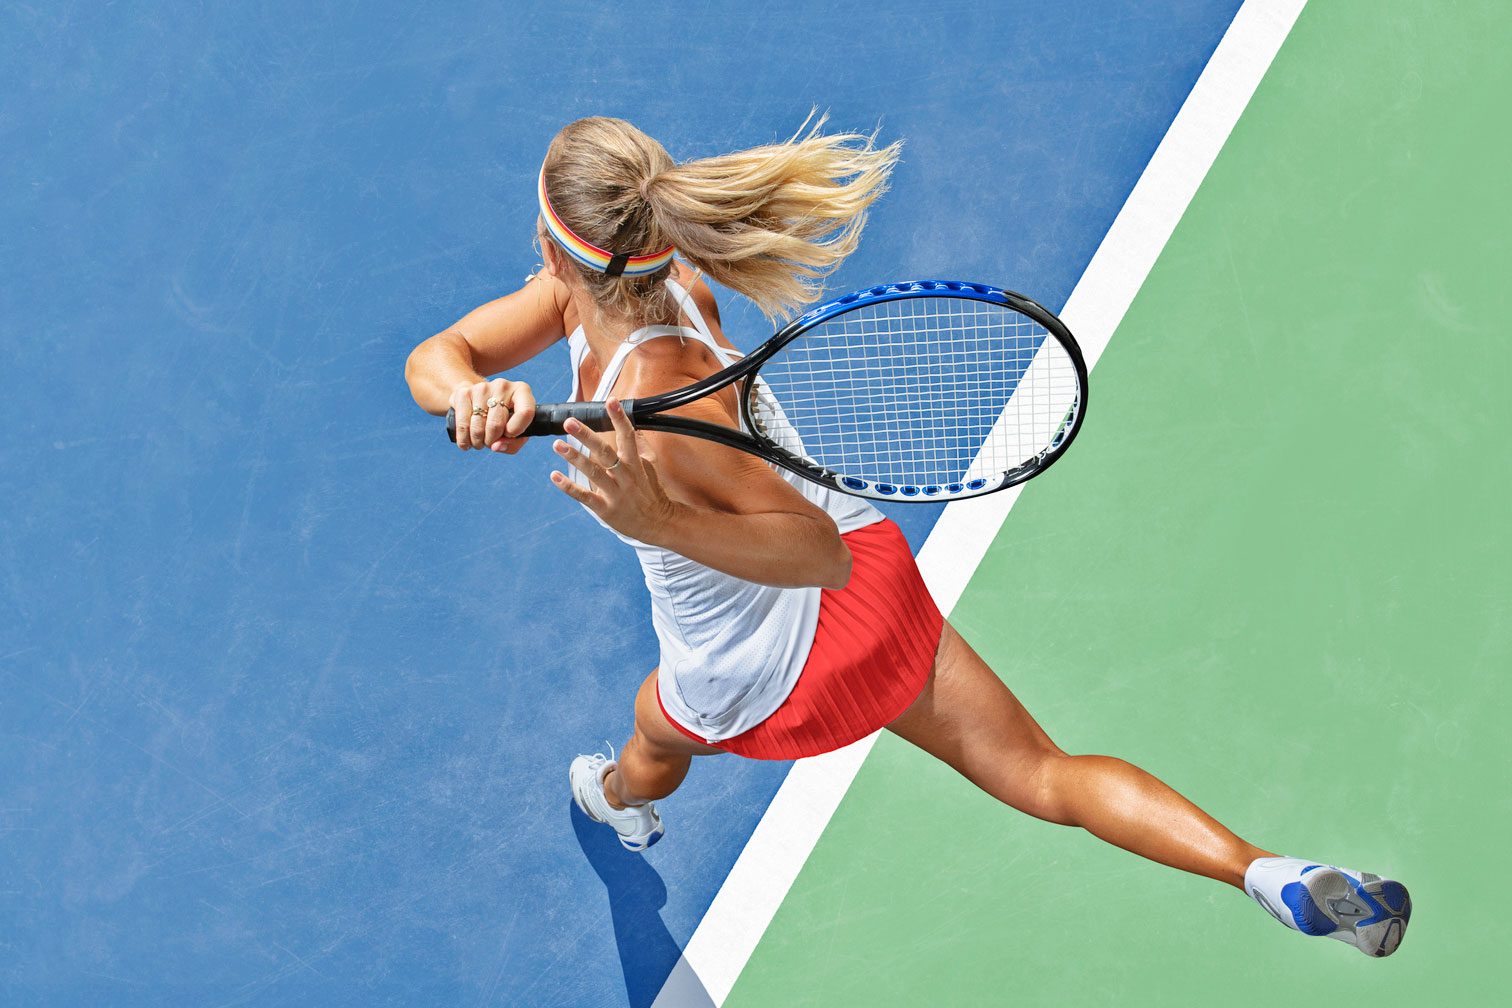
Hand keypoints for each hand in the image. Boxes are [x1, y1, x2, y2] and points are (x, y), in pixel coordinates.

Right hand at [449, 378, 536, 452]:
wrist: (479, 398)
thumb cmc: (503, 418)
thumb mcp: (516, 430)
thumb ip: (512, 443)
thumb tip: (496, 446)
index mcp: (522, 391)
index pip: (525, 412)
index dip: (516, 430)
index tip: (509, 435)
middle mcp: (502, 386)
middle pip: (496, 424)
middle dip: (492, 440)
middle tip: (490, 441)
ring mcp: (481, 388)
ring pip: (478, 427)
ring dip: (478, 442)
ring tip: (480, 441)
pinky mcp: (464, 393)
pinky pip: (463, 425)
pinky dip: (465, 440)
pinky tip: (467, 441)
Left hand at [549, 399, 677, 542]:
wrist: (658, 523)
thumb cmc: (652, 493)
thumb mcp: (651, 467)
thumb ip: (641, 446)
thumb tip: (635, 426)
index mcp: (635, 464)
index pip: (628, 436)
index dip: (619, 419)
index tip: (611, 402)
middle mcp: (625, 476)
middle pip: (605, 453)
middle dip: (587, 436)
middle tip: (570, 422)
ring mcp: (615, 493)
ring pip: (593, 473)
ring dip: (574, 458)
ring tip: (557, 444)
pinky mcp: (605, 509)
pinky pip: (585, 497)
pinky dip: (569, 487)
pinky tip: (554, 476)